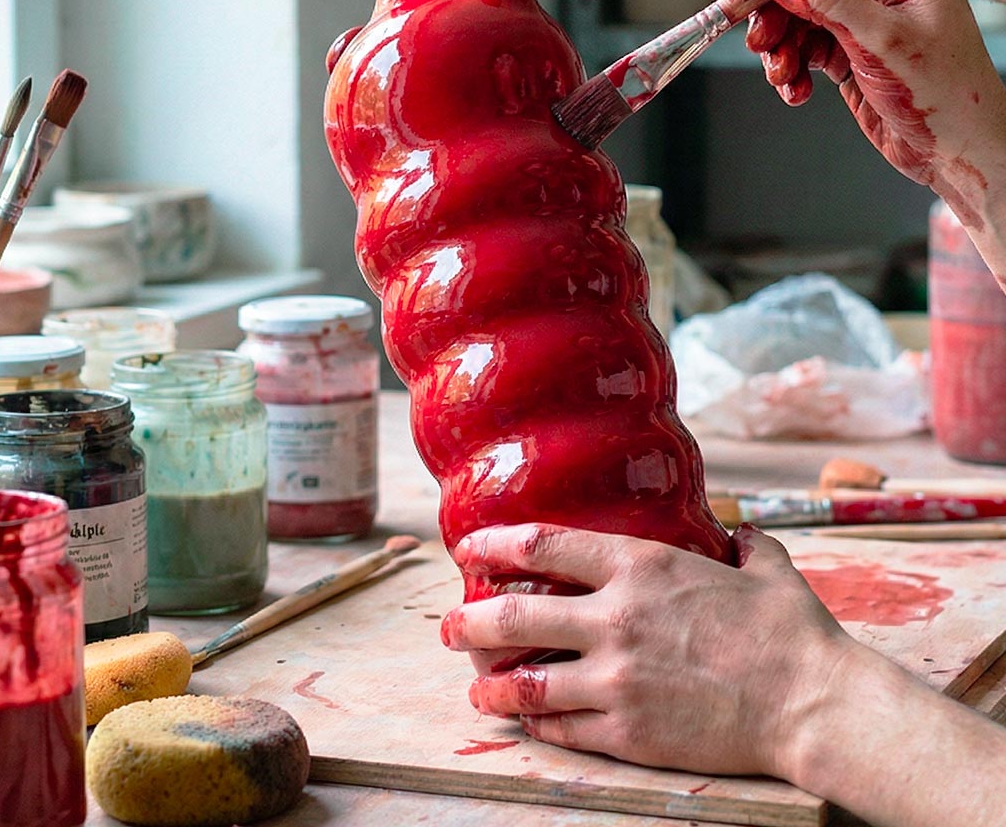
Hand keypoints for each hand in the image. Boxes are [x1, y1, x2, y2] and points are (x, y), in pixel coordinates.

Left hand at [440, 523, 860, 778]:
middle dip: (469, 621)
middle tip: (448, 626)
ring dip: (489, 682)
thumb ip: (739, 542)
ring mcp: (615, 678)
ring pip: (525, 680)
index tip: (468, 548)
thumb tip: (734, 530)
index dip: (495, 545)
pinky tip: (525, 719)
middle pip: (512, 615)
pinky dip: (536, 722)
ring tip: (475, 686)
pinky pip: (560, 727)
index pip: (543, 545)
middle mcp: (615, 618)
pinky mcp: (627, 731)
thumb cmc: (790, 632)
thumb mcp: (762, 567)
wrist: (813, 704)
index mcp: (639, 565)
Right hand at [740, 0, 1005, 203]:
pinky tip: (796, 90)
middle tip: (754, 32)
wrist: (955, 149)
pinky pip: (799, 46)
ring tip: (778, 71)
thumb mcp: (880, 39)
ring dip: (778, 42)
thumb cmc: (944, 90)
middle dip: (773, 3)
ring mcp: (858, 16)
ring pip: (794, 11)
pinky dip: (789, 67)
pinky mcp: (844, 49)